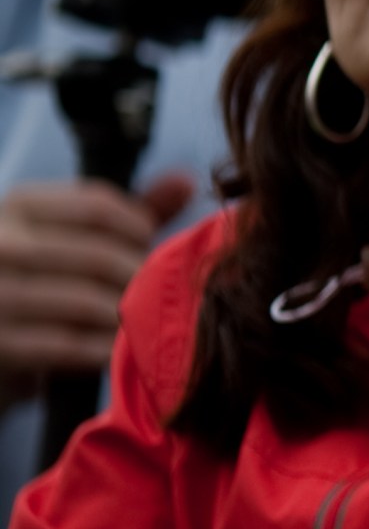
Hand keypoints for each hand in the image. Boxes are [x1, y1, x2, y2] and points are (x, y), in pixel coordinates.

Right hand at [0, 172, 192, 404]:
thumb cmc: (44, 277)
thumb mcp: (72, 234)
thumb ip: (127, 212)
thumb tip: (189, 181)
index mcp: (18, 206)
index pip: (99, 206)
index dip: (140, 229)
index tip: (148, 247)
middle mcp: (0, 245)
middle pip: (101, 256)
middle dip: (139, 277)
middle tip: (153, 292)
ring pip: (91, 302)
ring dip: (127, 314)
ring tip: (140, 318)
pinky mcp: (2, 344)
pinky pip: (74, 345)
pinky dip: (108, 347)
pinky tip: (120, 347)